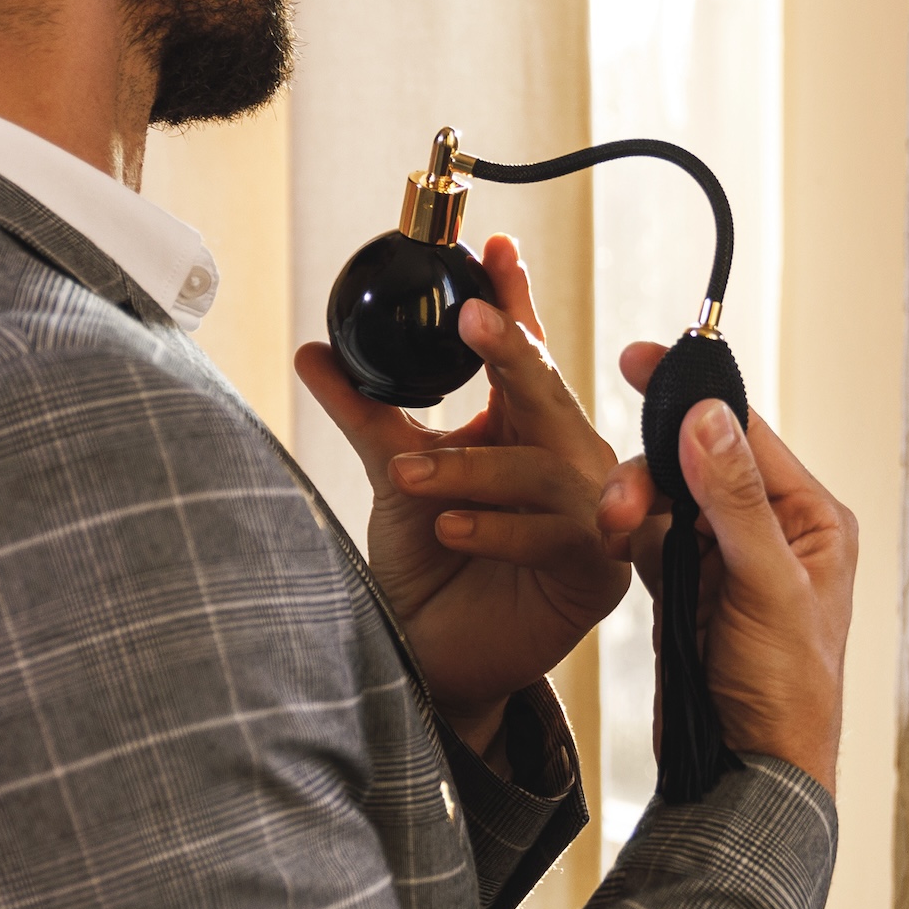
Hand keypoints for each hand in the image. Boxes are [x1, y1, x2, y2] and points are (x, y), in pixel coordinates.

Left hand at [295, 235, 627, 755]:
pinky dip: (499, 528)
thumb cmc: (427, 568)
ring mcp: (589, 514)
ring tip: (406, 476)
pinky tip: (449, 527)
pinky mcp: (595, 570)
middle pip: (550, 391)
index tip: (492, 247)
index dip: (514, 299)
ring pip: (546, 466)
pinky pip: (557, 534)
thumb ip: (367, 412)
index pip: (525, 352)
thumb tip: (313, 349)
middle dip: (514, 351)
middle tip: (475, 317)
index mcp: (526, 427)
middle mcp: (566, 460)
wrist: (434, 661)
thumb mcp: (394, 475)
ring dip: (474, 466)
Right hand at [596, 341, 856, 793]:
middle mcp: (771, 531)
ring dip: (633, 505)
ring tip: (612, 531)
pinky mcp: (688, 589)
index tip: (638, 360)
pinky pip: (649, 539)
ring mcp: (726, 560)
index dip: (692, 395)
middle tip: (616, 502)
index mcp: (812, 519)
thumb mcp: (767, 589)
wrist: (751, 776)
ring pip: (666, 498)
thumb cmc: (787, 695)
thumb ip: (735, 502)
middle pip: (697, 461)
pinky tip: (614, 546)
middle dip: (651, 470)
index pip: (747, 432)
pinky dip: (627, 536)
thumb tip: (710, 416)